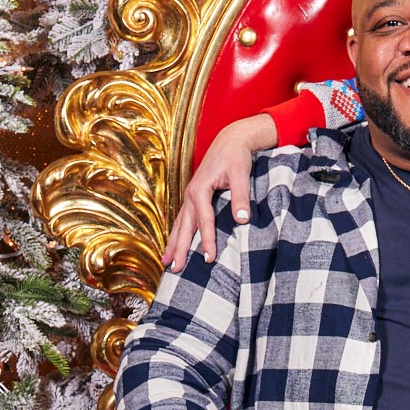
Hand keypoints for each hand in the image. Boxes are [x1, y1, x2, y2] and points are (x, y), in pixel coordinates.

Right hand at [161, 114, 273, 269]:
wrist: (231, 141)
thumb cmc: (236, 157)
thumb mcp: (241, 175)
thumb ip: (241, 198)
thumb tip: (242, 220)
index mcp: (200, 190)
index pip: (204, 221)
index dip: (207, 241)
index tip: (209, 259)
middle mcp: (191, 194)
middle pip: (184, 226)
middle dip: (179, 248)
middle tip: (175, 269)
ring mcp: (190, 196)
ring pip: (179, 224)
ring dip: (173, 244)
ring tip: (167, 262)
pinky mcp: (194, 197)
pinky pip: (183, 219)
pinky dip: (178, 234)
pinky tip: (175, 245)